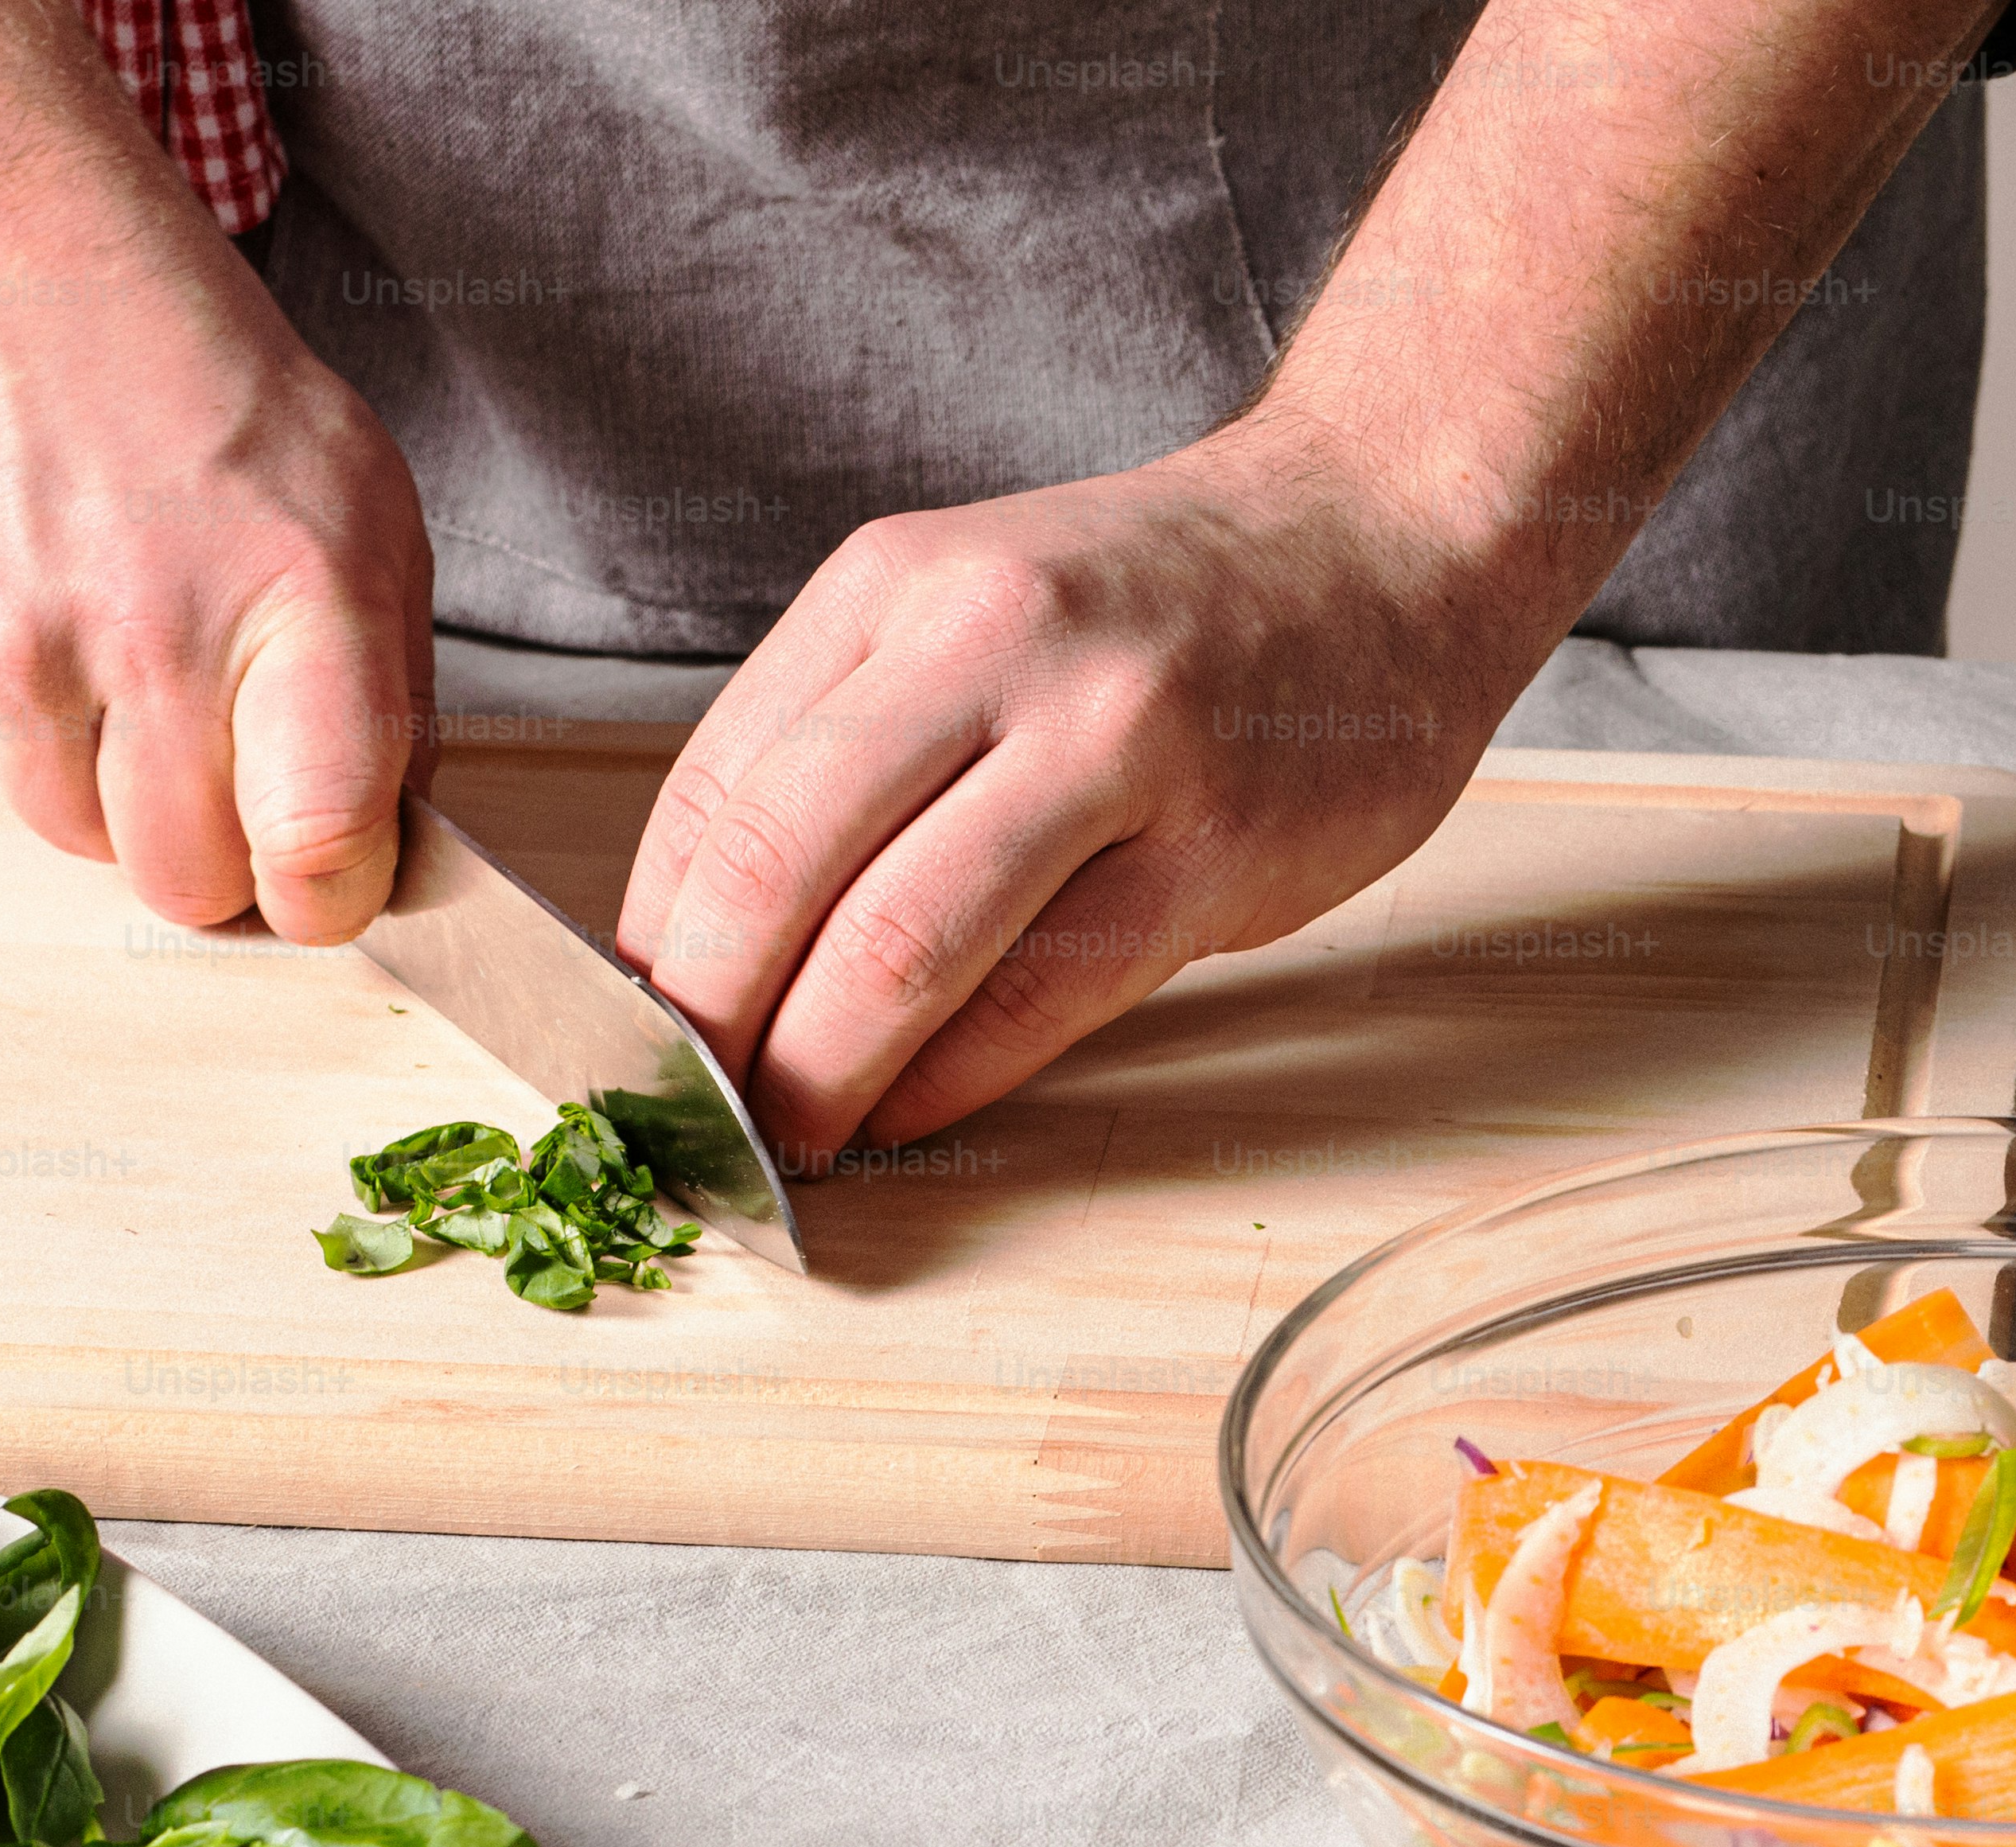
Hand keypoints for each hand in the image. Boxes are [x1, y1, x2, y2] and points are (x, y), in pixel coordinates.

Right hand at [0, 197, 433, 940]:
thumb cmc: (199, 385)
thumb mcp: (361, 505)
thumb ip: (386, 691)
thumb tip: (383, 845)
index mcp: (299, 594)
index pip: (320, 841)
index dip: (330, 894)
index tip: (326, 879)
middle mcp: (150, 629)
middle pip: (185, 882)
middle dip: (212, 849)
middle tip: (214, 754)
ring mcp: (11, 643)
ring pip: (74, 837)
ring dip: (103, 783)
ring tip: (114, 644)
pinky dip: (13, 721)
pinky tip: (32, 605)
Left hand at [612, 411, 1543, 1164]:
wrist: (1382, 539)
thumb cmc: (1155, 611)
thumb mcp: (964, 611)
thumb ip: (842, 750)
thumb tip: (703, 950)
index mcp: (895, 587)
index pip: (713, 795)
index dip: (650, 946)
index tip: (633, 1039)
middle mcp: (990, 643)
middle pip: (778, 872)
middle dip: (709, 1028)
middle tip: (689, 1117)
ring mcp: (1114, 744)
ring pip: (903, 947)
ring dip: (821, 1075)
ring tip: (790, 1138)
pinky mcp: (1217, 848)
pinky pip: (1042, 997)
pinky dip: (949, 1081)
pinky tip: (912, 1110)